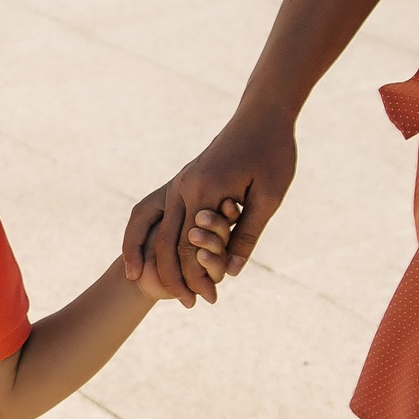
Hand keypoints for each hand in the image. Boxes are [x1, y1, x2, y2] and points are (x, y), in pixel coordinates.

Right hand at [124, 108, 296, 305]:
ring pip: (156, 231)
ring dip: (159, 263)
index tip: (211, 299)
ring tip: (160, 290)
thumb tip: (233, 271)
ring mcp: (178, 182)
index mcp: (205, 190)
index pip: (192, 246)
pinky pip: (155, 216)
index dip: (199, 276)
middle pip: (168, 243)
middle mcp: (183, 187)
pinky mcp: (181, 181)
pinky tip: (146, 259)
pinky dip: (148, 240)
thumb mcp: (270, 195)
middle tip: (190, 305)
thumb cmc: (273, 151)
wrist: (261, 113)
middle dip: (177, 278)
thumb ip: (248, 233)